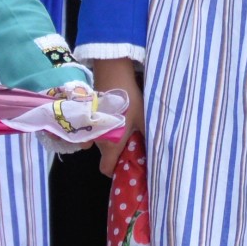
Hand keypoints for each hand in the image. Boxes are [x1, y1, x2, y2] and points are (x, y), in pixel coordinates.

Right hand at [89, 56, 143, 175]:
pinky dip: (100, 128)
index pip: (105, 169)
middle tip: (130, 145)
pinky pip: (93, 129)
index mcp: (110, 145)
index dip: (114, 171)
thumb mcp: (144, 120)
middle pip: (104, 154)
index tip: (125, 165)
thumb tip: (158, 154)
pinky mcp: (89, 115)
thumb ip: (149, 138)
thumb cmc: (130, 101)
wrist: (112, 74)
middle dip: (115, 153)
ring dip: (108, 140)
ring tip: (122, 130)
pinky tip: (112, 119)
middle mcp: (97, 140)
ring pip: (98, 141)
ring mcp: (91, 127)